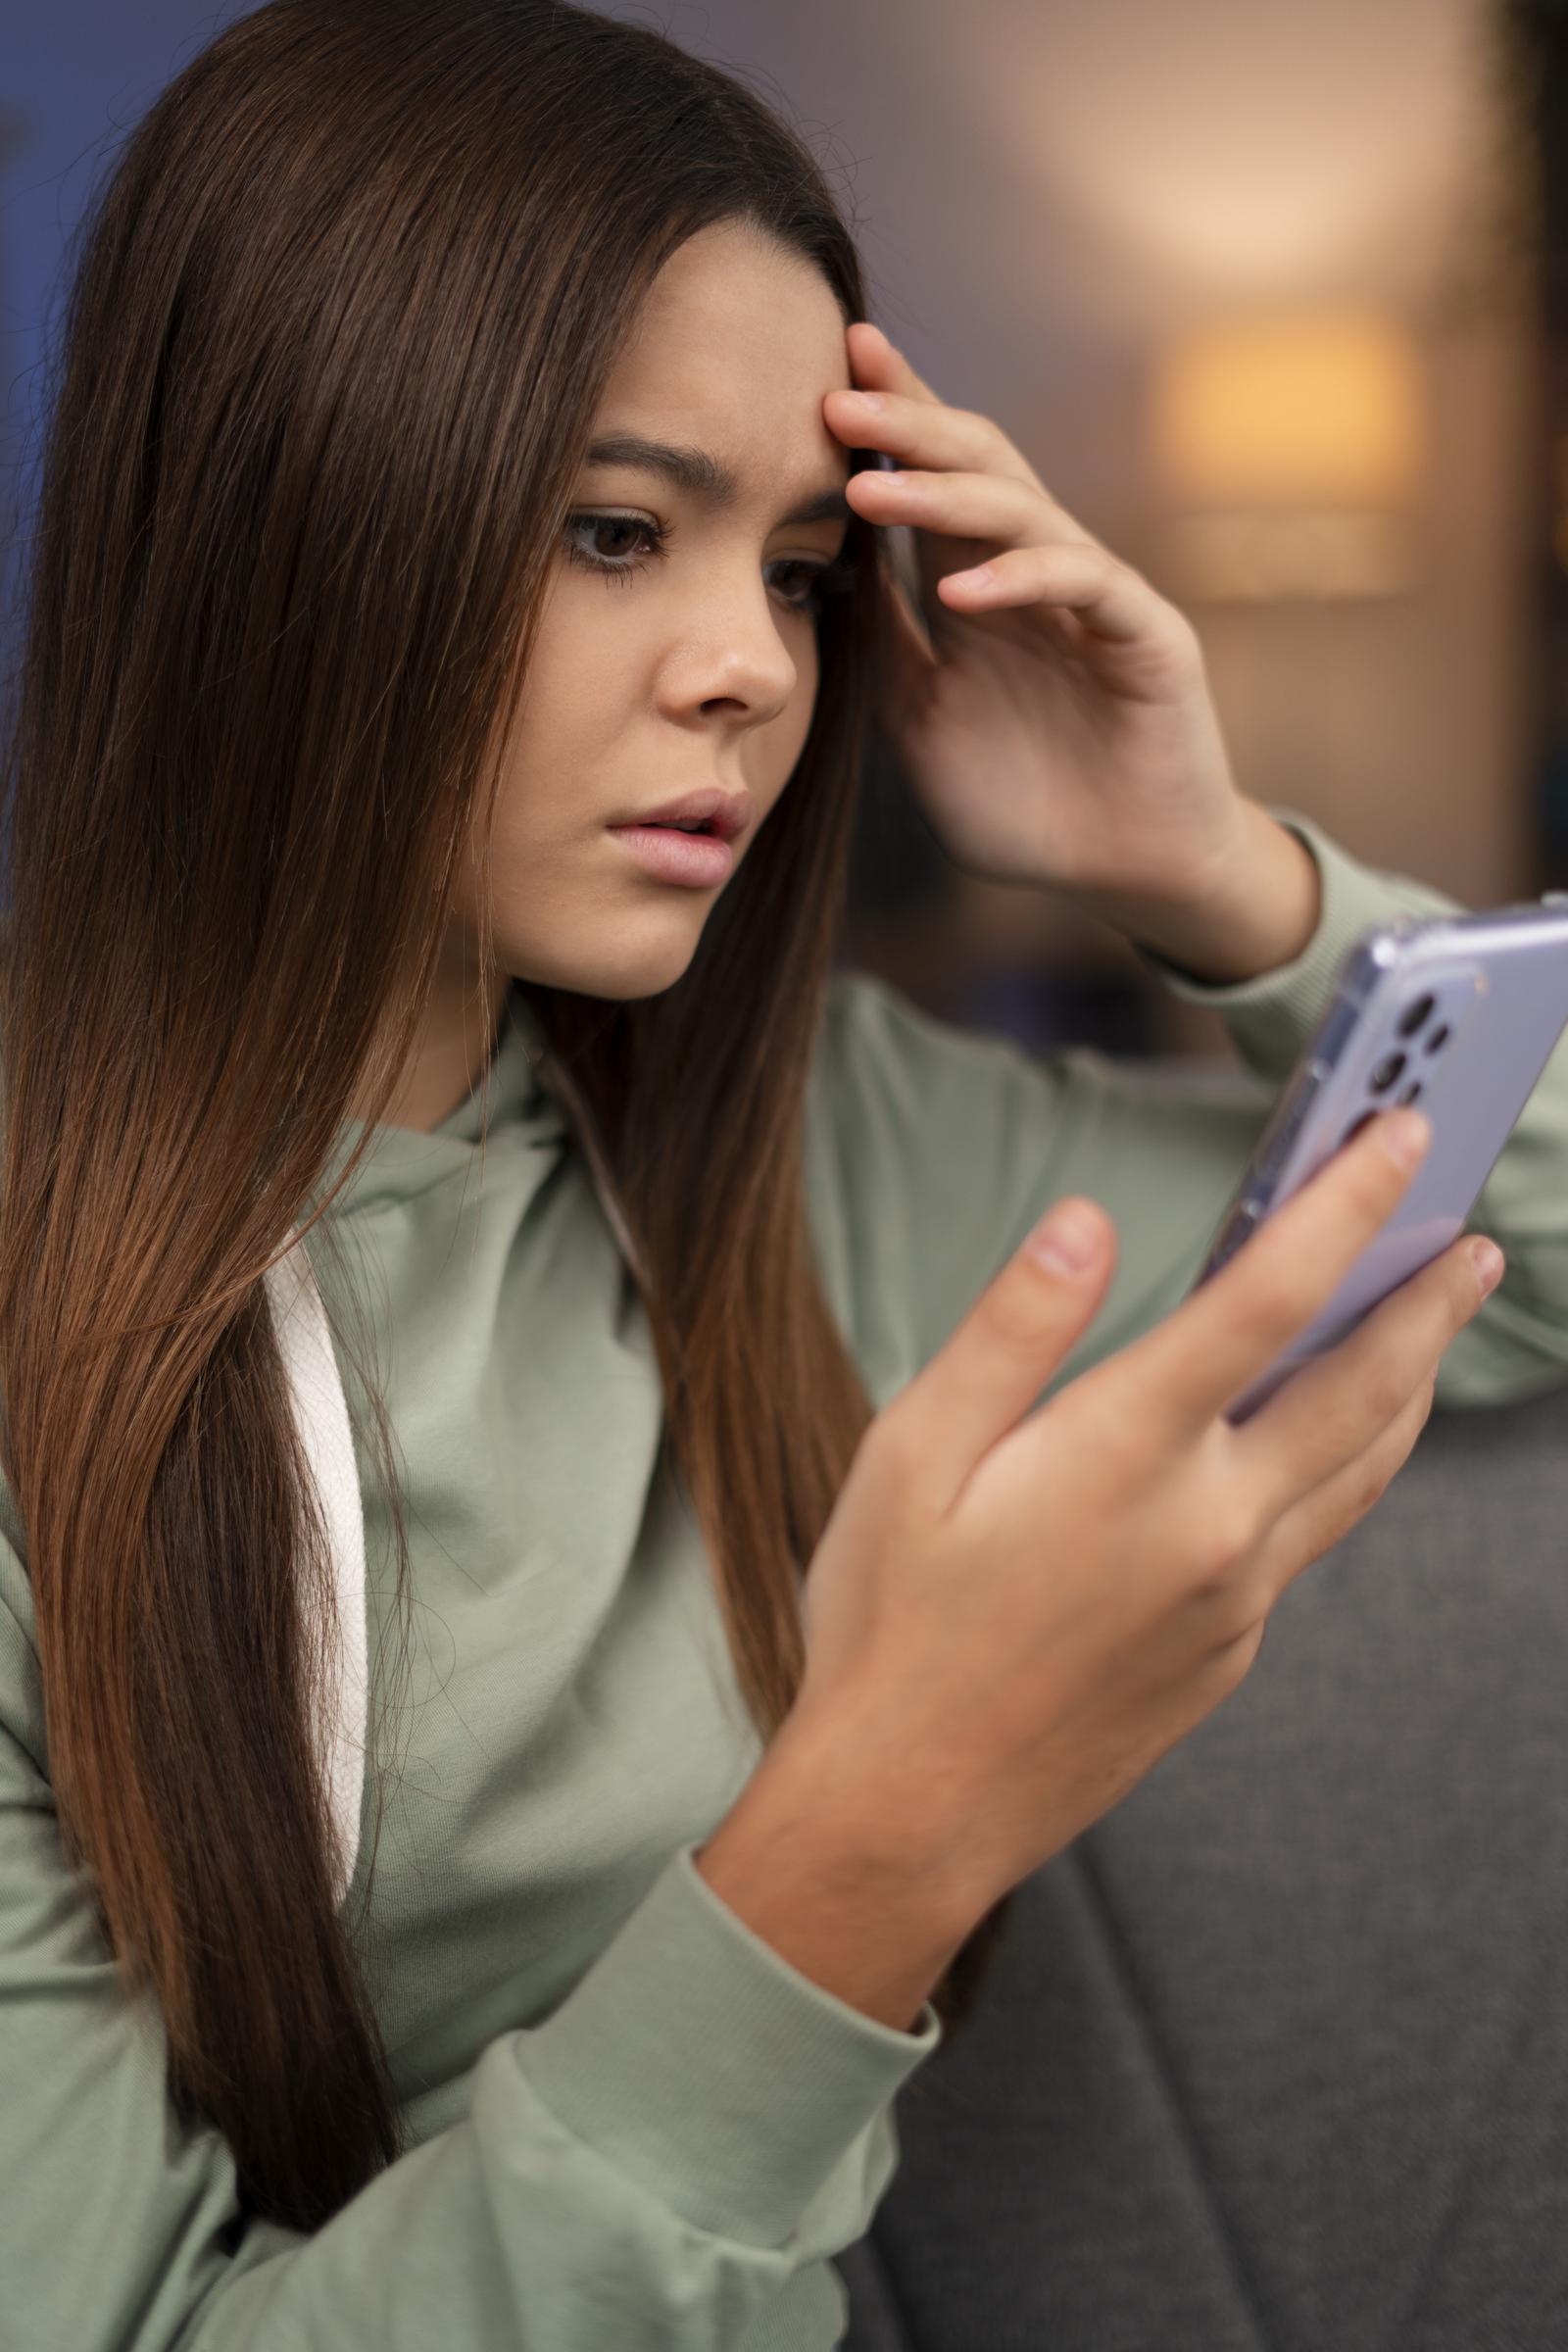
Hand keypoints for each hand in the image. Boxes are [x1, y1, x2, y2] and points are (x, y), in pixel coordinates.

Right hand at [785, 1105, 1500, 1927]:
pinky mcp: (1229, 1651)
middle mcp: (1208, 1525)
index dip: (1344, 1204)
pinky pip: (1309, 1538)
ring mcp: (1233, 1598)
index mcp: (1125, 1455)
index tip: (1398, 1136)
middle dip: (1425, 1299)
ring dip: (1412, 1382)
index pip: (1269, 1298)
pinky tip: (1326, 1444)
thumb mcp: (910, 1454)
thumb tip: (1085, 1219)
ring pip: (1359, 1469)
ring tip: (1436, 1324)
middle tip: (1471, 1236)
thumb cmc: (892, 1623)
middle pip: (1362, 1386)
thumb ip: (1013, 1331)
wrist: (911, 1810)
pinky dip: (1344, 1467)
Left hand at [826, 320, 1250, 911]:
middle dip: (908, 427)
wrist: (1122, 875)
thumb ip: (882, 643)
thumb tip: (819, 570)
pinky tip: (960, 592)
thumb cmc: (1025, 804)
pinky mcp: (1147, 636)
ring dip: (943, 496)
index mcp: (981, 588)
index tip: (825, 374)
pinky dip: (1020, 580)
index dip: (890, 426)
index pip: (934, 482)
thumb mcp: (921, 718)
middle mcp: (1038, 577)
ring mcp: (1095, 599)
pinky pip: (1085, 582)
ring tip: (870, 488)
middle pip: (977, 468)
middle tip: (837, 396)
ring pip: (1021, 512)